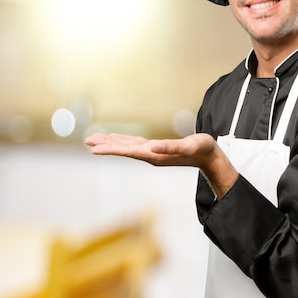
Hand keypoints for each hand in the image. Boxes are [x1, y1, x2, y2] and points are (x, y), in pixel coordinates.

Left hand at [85, 132, 237, 196]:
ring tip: (95, 139)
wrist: (210, 157)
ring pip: (127, 147)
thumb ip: (171, 147)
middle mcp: (151, 155)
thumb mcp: (188, 146)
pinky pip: (135, 145)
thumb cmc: (201, 150)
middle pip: (123, 150)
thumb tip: (152, 147)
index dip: (110, 149)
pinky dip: (123, 142)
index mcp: (155, 155)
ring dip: (111, 143)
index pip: (128, 152)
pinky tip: (117, 140)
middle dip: (105, 145)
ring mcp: (153, 153)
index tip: (94, 149)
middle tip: (87, 140)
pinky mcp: (157, 149)